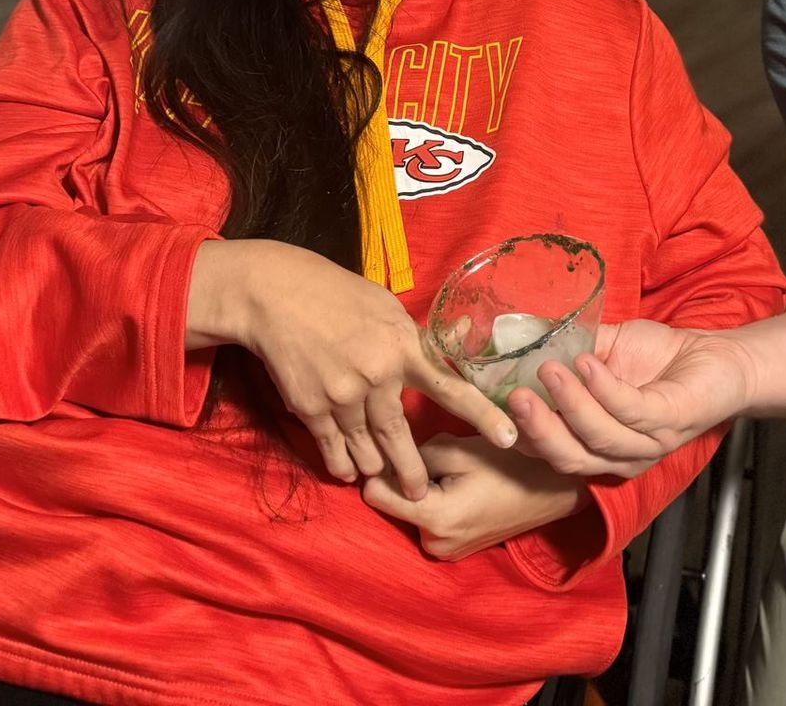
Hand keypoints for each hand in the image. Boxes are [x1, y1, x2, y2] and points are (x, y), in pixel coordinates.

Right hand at [186, 239, 515, 495]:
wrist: (276, 295)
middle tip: (421, 491)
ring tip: (382, 479)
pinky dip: (342, 463)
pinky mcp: (311, 407)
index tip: (510, 438)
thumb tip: (456, 341)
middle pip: (400, 436)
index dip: (482, 415)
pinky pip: (332, 447)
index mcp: (403, 346)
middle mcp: (377, 375)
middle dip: (412, 470)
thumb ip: (418, 336)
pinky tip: (348, 471)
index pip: (451, 387)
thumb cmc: (338, 294)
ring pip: (365, 448)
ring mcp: (342, 394)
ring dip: (375, 467)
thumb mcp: (387, 306)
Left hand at [361, 433, 588, 561]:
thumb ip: (414, 456)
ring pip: (411, 512)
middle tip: (439, 459)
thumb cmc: (509, 463)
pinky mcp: (456, 553)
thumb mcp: (459, 449)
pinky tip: (461, 489)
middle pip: (393, 504)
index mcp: (433, 518)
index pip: (374, 494)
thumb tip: (381, 463)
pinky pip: (429, 523)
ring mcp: (446, 553)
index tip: (398, 450)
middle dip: (407, 480)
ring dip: (422, 492)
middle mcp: (434, 544)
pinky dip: (436, 505)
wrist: (555, 490)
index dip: (382, 468)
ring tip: (455, 474)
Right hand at [509, 319, 753, 476]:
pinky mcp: (670, 422)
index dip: (519, 434)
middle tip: (513, 398)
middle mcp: (620, 456)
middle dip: (538, 429)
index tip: (491, 405)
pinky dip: (604, 388)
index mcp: (597, 445)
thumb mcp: (603, 350)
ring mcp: (647, 443)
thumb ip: (567, 349)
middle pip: (568, 457)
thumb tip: (521, 335)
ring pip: (598, 438)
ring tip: (549, 369)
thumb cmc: (658, 356)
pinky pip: (631, 411)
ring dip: (570, 404)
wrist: (718, 355)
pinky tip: (587, 363)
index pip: (549, 452)